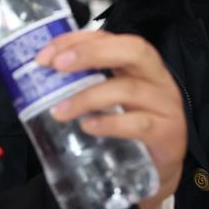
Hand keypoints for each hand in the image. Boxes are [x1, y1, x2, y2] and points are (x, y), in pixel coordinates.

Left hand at [35, 30, 186, 206]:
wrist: (158, 169)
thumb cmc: (131, 127)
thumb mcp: (110, 99)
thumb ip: (85, 83)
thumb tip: (41, 76)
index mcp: (140, 64)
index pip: (110, 38)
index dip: (76, 41)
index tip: (46, 55)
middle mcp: (158, 78)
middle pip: (132, 50)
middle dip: (91, 53)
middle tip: (57, 66)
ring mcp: (166, 106)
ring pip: (128, 89)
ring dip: (87, 97)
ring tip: (59, 110)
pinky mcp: (167, 134)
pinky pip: (139, 124)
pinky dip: (110, 124)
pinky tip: (87, 127)